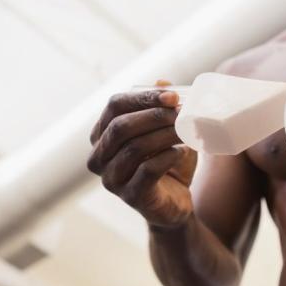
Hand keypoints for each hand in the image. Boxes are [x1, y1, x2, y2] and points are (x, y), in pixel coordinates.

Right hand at [87, 80, 197, 227]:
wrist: (175, 204)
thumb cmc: (168, 163)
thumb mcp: (166, 132)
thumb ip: (161, 108)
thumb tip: (163, 82)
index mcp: (101, 135)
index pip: (114, 106)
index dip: (143, 97)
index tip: (173, 96)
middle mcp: (99, 157)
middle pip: (121, 126)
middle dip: (154, 115)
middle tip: (181, 112)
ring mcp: (112, 179)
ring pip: (134, 148)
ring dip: (164, 135)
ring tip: (186, 131)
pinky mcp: (130, 196)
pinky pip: (147, 170)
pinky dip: (168, 157)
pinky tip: (181, 151)